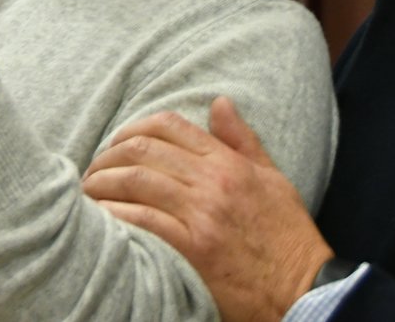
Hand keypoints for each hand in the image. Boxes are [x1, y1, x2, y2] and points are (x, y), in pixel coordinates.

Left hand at [82, 97, 333, 321]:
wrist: (305, 290)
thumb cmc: (288, 238)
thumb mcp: (273, 180)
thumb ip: (242, 141)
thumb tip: (220, 103)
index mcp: (229, 163)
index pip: (170, 126)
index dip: (134, 128)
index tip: (116, 143)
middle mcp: (213, 183)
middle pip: (144, 150)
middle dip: (109, 156)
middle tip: (93, 171)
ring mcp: (202, 215)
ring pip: (136, 181)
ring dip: (103, 184)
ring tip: (89, 193)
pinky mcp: (193, 249)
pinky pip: (142, 221)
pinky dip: (115, 215)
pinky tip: (101, 218)